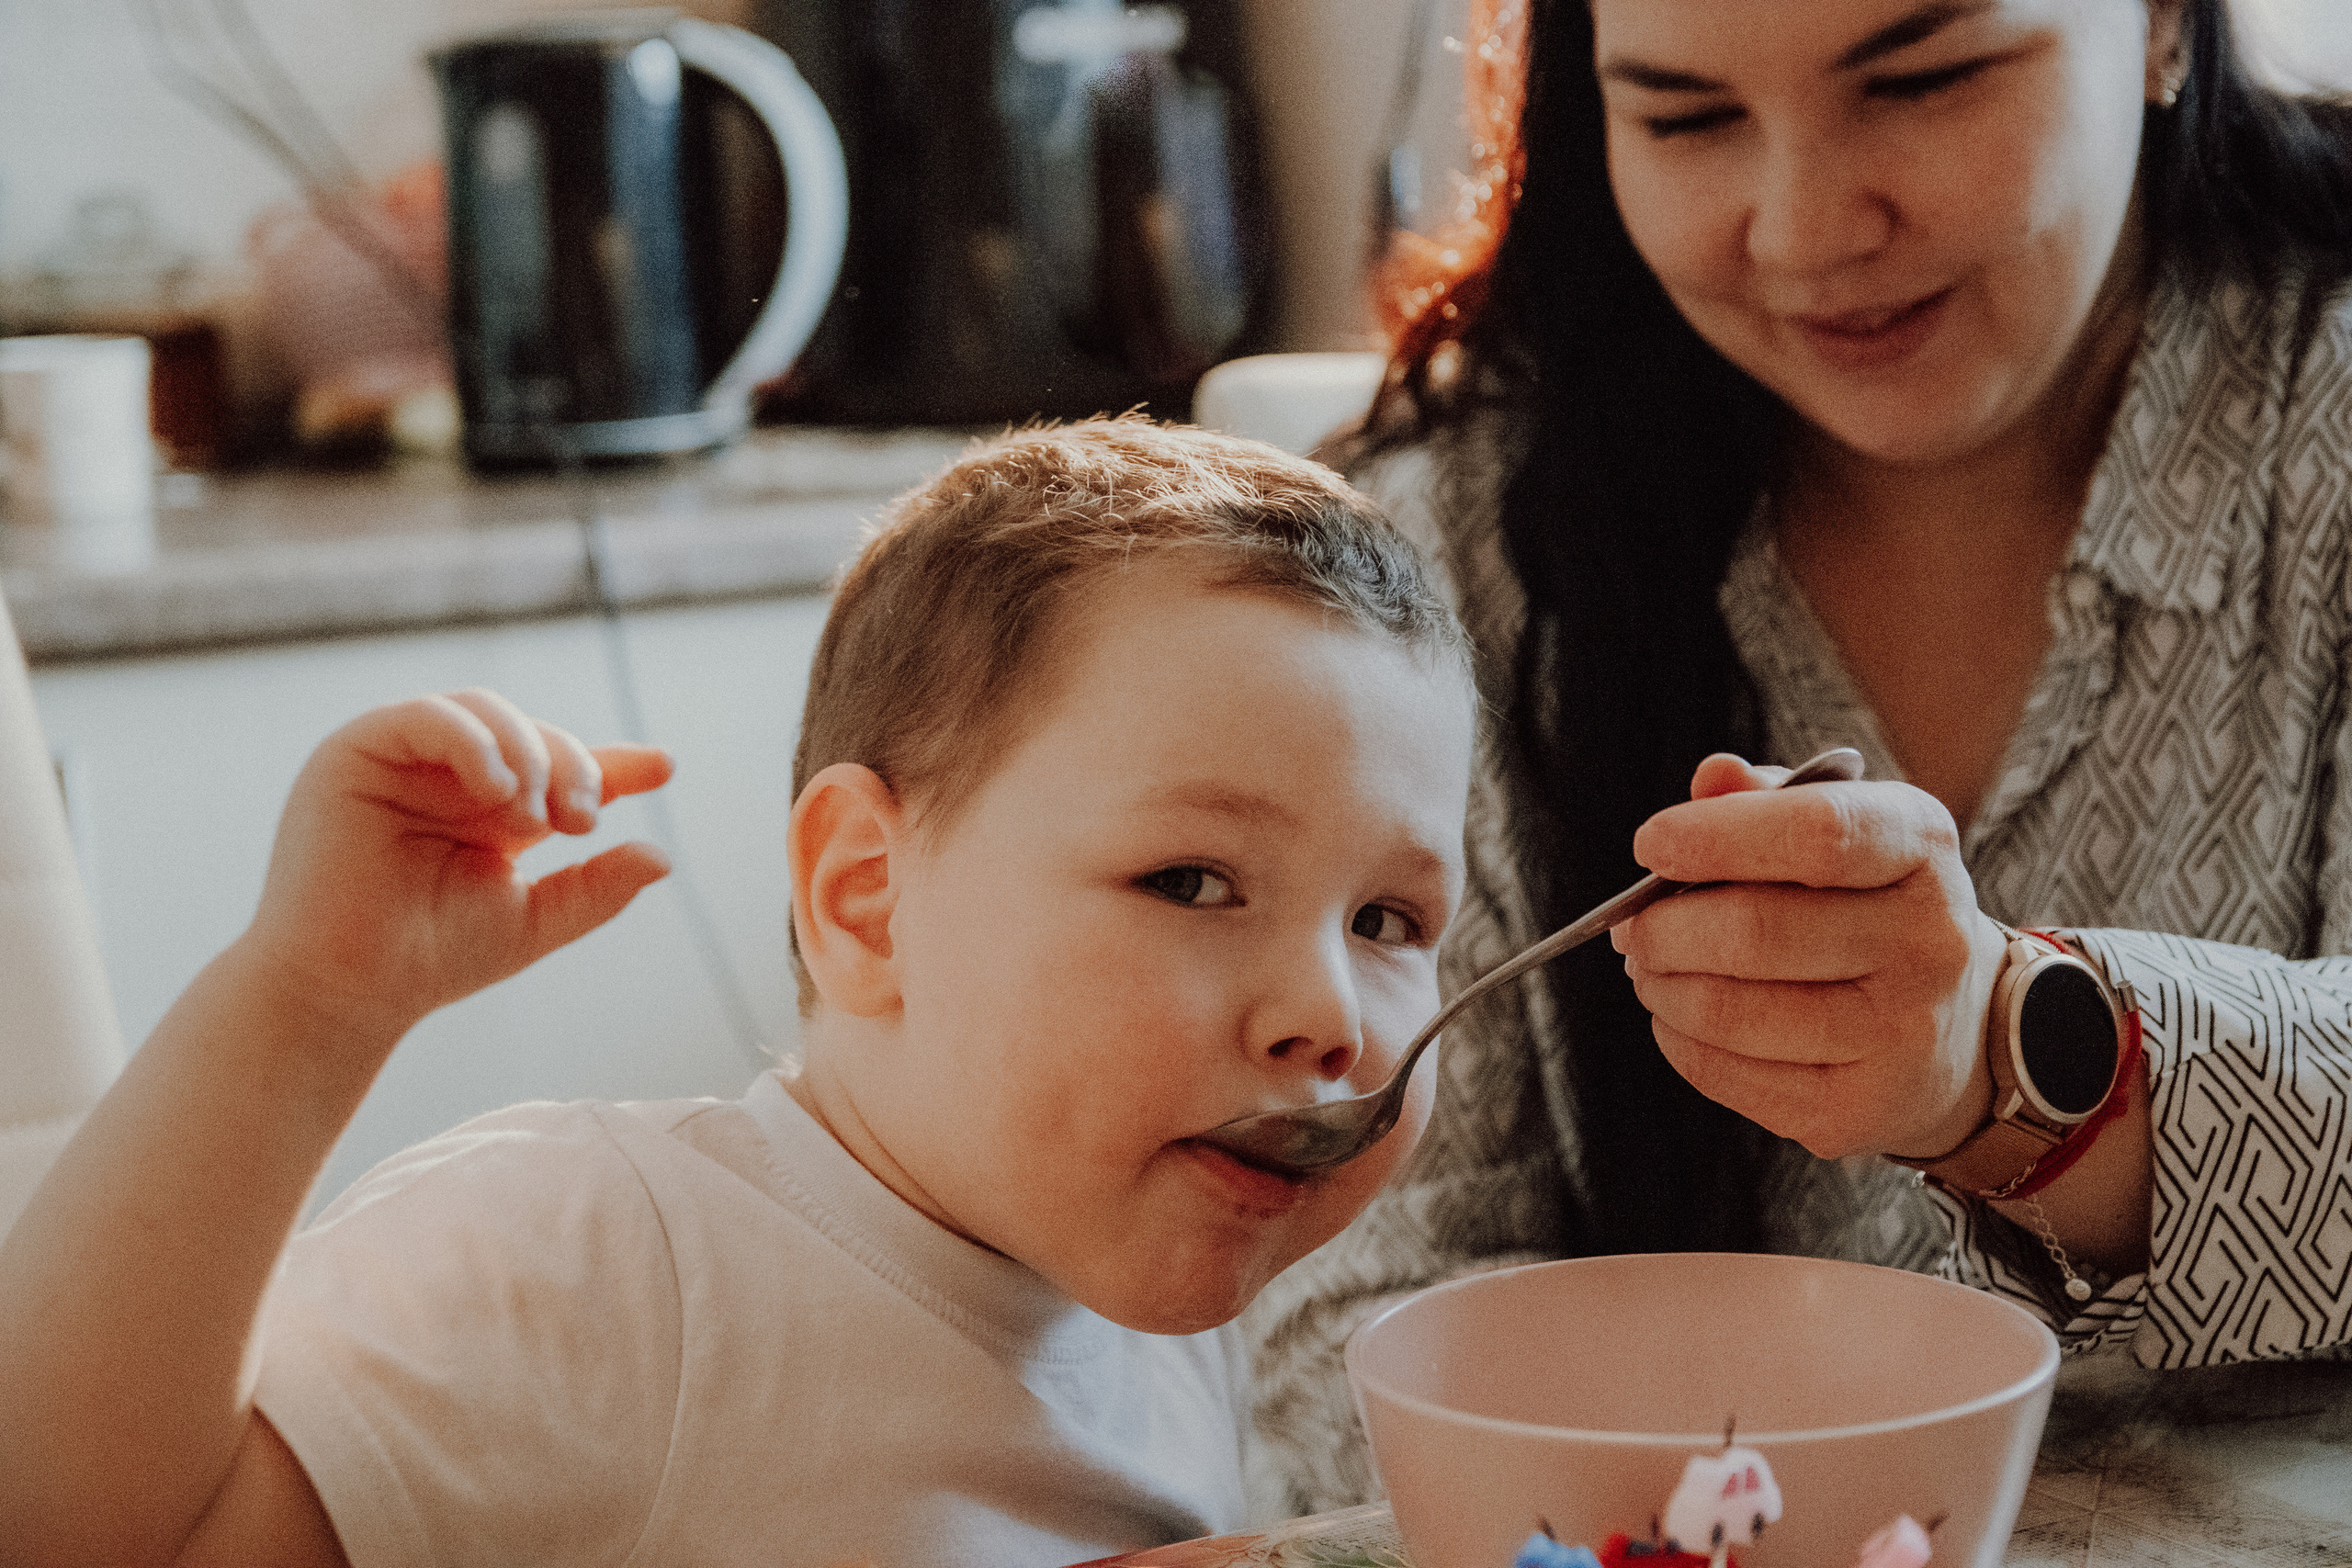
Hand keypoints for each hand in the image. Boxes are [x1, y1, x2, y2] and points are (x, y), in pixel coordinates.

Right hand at [240, 689, 673, 1045]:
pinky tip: (499, 788)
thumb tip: (663, 856)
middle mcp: (449, 775)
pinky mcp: (356, 750)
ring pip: (485, 710)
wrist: (349, 991)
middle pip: (532, 732)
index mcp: (491, 807)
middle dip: (571, 766)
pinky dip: (474, 740)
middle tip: (581, 822)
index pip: (561, 765)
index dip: (613, 762)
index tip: (664, 766)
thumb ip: (595, 886)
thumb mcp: (533, 918)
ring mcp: (403, 758)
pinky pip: (425, 715)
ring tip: (537, 816)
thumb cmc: (432, 958)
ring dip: (529, 751)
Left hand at [1609, 753, 2007, 1159]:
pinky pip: (1725, 1074)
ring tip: (1649, 967)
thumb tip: (1711, 778)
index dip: (1716, 837)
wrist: (1954, 1028)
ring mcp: (1901, 1035)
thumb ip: (1769, 799)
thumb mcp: (1840, 831)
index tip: (1650, 844)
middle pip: (1754, 931)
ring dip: (1659, 986)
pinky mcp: (1858, 1111)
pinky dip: (1677, 1040)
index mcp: (1921, 847)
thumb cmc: (1865, 906)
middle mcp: (1928, 941)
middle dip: (1662, 927)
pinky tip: (1681, 1016)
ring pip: (1728, 1011)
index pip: (1817, 833)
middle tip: (1631, 924)